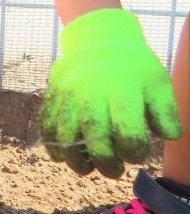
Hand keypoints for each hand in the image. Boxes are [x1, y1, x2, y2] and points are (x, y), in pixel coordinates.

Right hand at [41, 8, 183, 176]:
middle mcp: (91, 93)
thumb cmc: (132, 68)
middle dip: (105, 162)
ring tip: (88, 169)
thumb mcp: (156, 82)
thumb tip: (168, 136)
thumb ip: (165, 111)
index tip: (136, 154)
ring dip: (76, 160)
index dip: (133, 151)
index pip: (127, 131)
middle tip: (115, 171)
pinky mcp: (53, 98)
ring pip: (66, 136)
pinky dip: (52, 146)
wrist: (98, 42)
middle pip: (95, 137)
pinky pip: (46, 126)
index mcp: (122, 90)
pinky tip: (63, 157)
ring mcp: (68, 96)